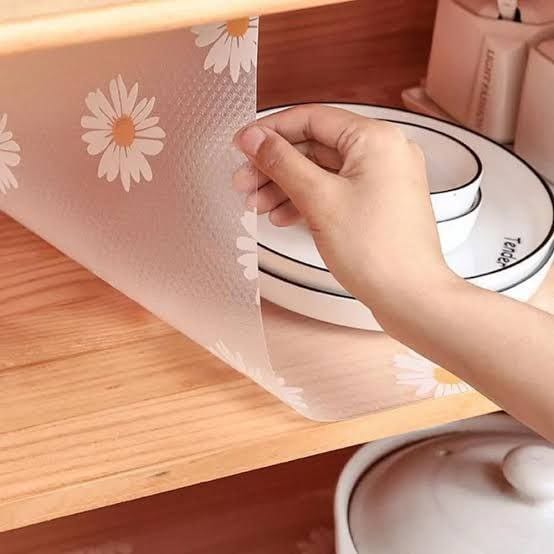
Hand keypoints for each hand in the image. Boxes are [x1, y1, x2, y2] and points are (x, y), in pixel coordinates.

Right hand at [232, 104, 456, 318]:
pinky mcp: (378, 203)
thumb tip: (252, 136)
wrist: (410, 297)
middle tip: (242, 185)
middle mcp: (383, 151)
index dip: (270, 131)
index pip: (311, 119)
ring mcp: (383, 178)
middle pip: (314, 147)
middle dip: (274, 167)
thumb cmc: (373, 249)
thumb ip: (282, 162)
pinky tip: (282, 217)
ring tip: (255, 208)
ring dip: (285, 187)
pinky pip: (336, 191)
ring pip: (322, 171)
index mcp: (375, 138)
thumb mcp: (319, 199)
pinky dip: (308, 201)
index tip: (240, 146)